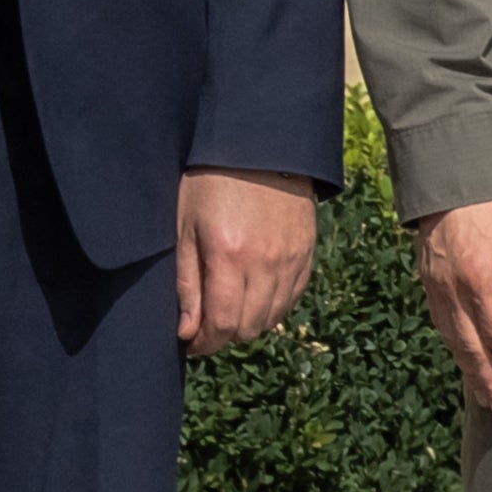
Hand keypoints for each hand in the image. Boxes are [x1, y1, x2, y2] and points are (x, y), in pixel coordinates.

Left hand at [175, 168, 320, 354]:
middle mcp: (266, 264)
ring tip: (227, 310)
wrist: (258, 147)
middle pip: (249, 327)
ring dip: (248, 324)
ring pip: (272, 318)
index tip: (191, 343)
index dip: (205, 343)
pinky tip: (253, 297)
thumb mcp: (185, 226)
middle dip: (224, 335)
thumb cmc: (209, 182)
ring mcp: (291, 261)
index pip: (222, 323)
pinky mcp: (307, 255)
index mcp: (229, 256)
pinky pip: (291, 299)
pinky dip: (271, 307)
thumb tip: (187, 330)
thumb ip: (187, 281)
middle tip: (205, 326)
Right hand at [415, 195, 491, 418]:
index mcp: (480, 278)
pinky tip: (466, 360)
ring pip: (451, 339)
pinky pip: (441, 323)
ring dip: (469, 370)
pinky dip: (454, 347)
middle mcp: (452, 288)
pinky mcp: (427, 281)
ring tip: (486, 396)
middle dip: (488, 380)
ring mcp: (435, 286)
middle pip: (470, 346)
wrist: (454, 179)